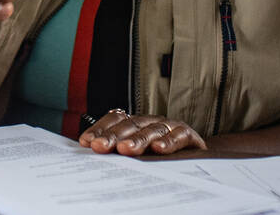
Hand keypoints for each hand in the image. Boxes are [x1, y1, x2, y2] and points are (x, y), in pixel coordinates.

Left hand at [79, 110, 206, 155]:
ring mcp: (168, 126)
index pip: (114, 120)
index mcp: (135, 123)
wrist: (194, 158)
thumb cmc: (160, 157)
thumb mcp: (137, 154)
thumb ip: (117, 151)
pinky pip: (178, 136)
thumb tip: (90, 152)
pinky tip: (158, 149)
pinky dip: (168, 141)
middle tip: (100, 147)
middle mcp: (150, 121)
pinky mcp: (187, 135)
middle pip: (129, 125)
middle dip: (113, 136)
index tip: (86, 142)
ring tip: (125, 149)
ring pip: (151, 130)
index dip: (100, 129)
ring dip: (137, 140)